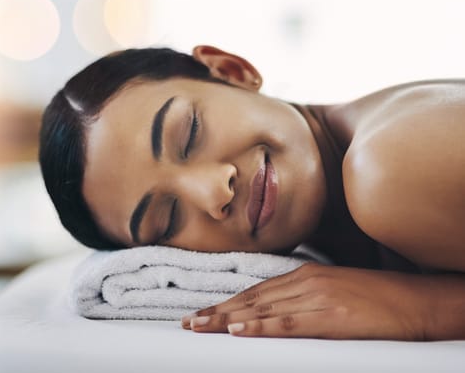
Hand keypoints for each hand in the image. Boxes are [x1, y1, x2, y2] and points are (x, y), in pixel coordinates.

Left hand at [181, 263, 431, 339]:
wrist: (417, 301)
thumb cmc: (378, 299)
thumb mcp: (334, 291)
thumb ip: (303, 298)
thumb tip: (274, 313)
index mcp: (305, 275)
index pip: (255, 292)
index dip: (226, 303)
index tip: (202, 313)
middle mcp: (305, 282)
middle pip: (251, 300)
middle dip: (217, 311)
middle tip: (188, 322)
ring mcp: (317, 299)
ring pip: (262, 310)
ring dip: (227, 320)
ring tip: (200, 327)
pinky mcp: (331, 317)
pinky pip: (288, 323)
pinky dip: (260, 327)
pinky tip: (238, 331)